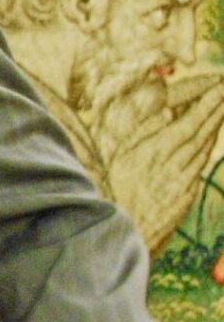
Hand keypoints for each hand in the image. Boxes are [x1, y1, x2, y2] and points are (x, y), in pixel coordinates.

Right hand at [97, 71, 223, 250]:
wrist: (119, 235)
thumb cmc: (109, 194)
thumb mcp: (118, 159)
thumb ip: (142, 133)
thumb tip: (164, 110)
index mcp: (151, 152)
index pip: (187, 122)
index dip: (206, 103)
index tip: (218, 86)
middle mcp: (170, 164)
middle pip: (200, 132)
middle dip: (216, 109)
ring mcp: (181, 181)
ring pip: (203, 148)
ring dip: (215, 126)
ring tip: (223, 107)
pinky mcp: (184, 195)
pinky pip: (199, 165)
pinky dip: (207, 148)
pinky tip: (209, 139)